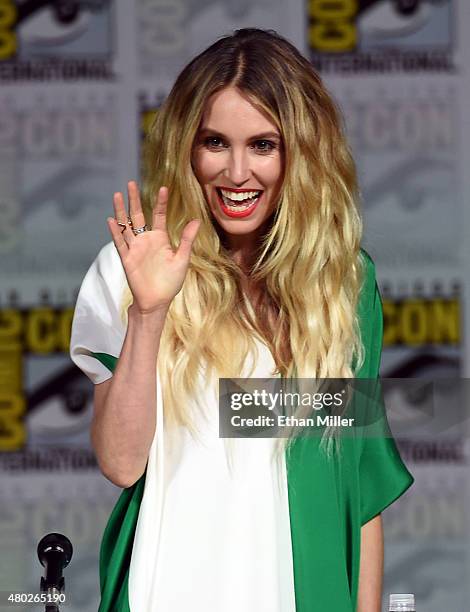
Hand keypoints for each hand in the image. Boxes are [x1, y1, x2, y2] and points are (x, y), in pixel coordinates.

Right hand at [107, 181, 199, 313]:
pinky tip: (112, 220)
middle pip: (138, 215)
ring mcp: (135, 248)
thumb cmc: (171, 282)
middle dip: (134, 199)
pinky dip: (116, 231)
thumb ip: (187, 239)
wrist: (157, 301)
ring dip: (121, 211)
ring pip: (126, 225)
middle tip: (131, 182)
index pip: (159, 215)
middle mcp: (146, 240)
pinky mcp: (127, 258)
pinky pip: (120, 243)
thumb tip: (197, 221)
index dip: (161, 202)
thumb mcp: (182, 259)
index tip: (163, 188)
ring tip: (117, 194)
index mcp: (160, 239)